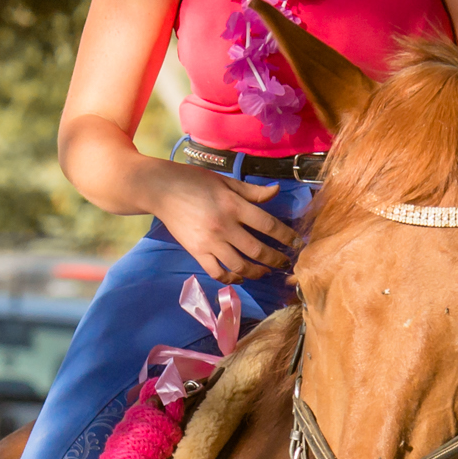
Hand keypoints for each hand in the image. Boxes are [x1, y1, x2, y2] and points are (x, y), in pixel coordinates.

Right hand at [148, 165, 300, 281]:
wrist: (160, 189)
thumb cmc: (194, 181)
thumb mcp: (226, 181)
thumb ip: (252, 191)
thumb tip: (276, 191)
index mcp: (234, 205)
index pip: (268, 225)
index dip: (286, 237)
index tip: (297, 244)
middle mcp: (224, 226)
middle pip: (257, 250)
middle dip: (276, 259)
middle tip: (286, 262)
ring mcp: (209, 242)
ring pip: (240, 265)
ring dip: (257, 272)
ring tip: (265, 271)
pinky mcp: (196, 251)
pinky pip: (217, 271)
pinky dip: (231, 277)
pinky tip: (239, 275)